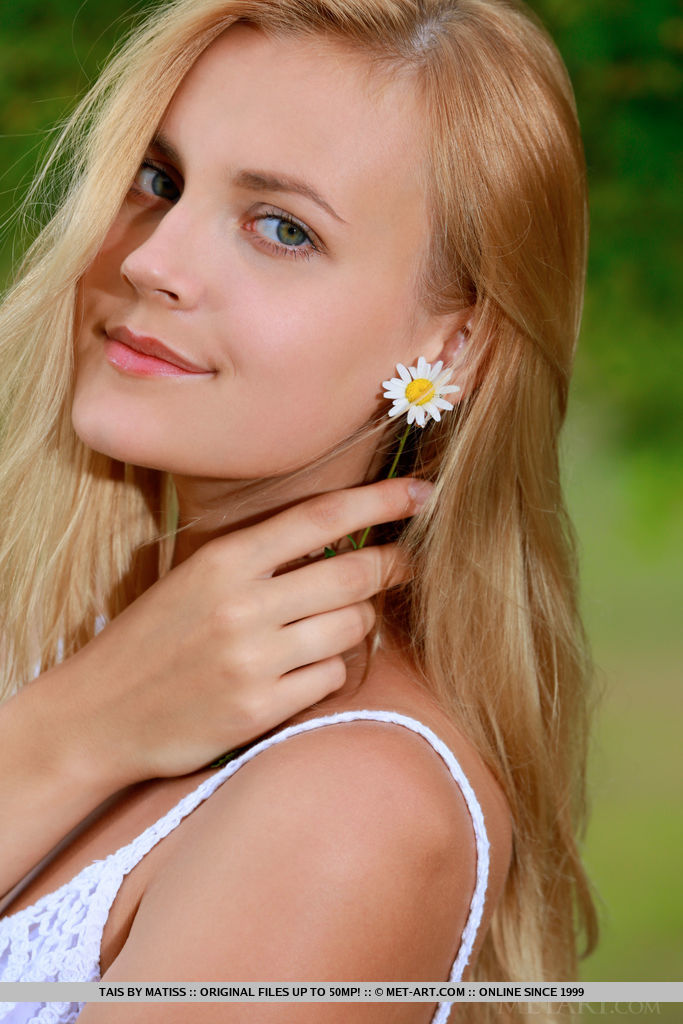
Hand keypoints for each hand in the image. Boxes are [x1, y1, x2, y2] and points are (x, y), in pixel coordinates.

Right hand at [66, 476, 432, 783]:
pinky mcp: (260, 709)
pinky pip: (332, 676)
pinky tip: (302, 671)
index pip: (320, 517)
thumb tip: (341, 538)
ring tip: (331, 626)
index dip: (381, 500)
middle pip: (353, 574)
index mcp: (224, 560)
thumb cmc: (154, 638)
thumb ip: (260, 558)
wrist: (98, 712)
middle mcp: (242, 604)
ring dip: (357, 623)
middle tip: (408, 560)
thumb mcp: (195, 578)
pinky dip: (331, 669)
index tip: (421, 494)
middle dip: (392, 564)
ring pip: (352, 627)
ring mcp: (252, 660)